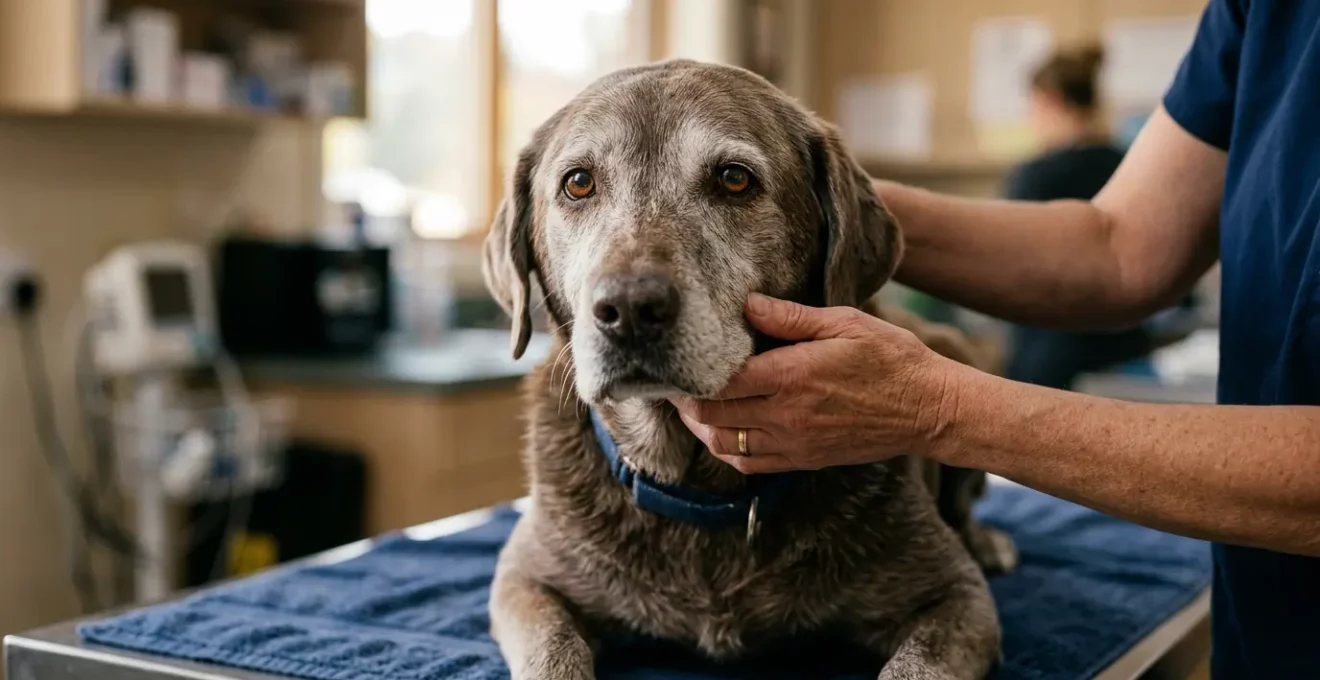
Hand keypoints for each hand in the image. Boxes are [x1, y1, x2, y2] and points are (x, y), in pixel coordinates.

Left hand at [670, 294, 960, 472]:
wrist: (929, 409)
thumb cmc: (891, 358)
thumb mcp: (844, 323)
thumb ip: (790, 317)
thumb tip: (747, 305)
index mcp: (792, 377)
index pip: (722, 382)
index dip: (691, 374)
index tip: (676, 361)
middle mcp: (787, 416)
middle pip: (713, 416)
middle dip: (686, 401)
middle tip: (672, 382)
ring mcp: (794, 443)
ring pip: (724, 445)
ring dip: (701, 428)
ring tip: (690, 406)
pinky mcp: (803, 460)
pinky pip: (749, 463)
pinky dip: (726, 450)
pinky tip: (721, 431)